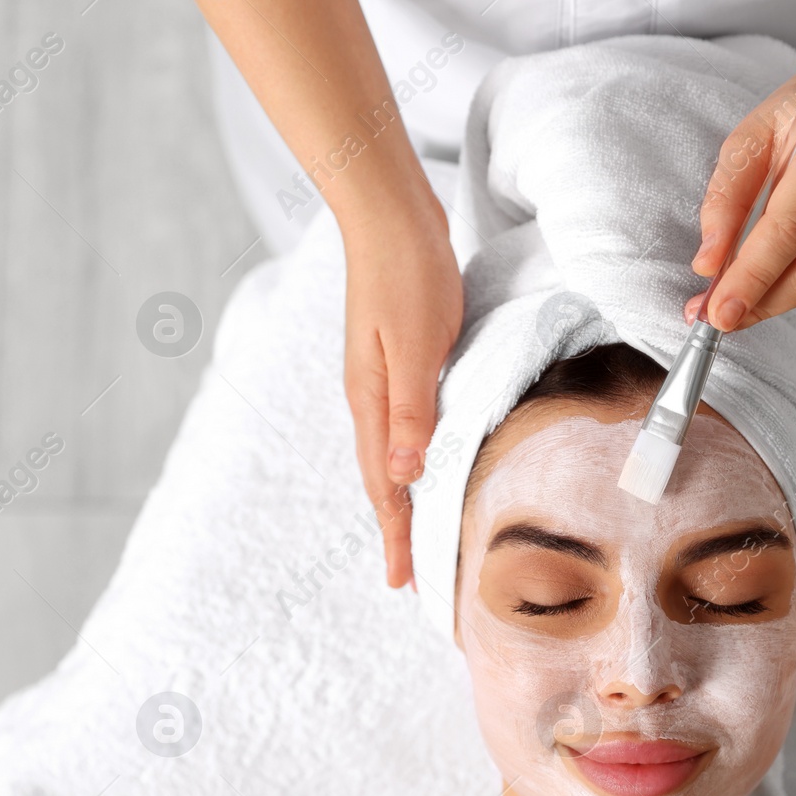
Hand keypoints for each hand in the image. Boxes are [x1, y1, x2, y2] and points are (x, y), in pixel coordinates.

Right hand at [341, 196, 463, 589]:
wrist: (391, 214)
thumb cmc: (407, 272)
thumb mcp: (416, 343)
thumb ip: (413, 408)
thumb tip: (404, 472)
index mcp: (372, 400)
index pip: (384, 484)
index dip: (396, 534)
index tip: (403, 581)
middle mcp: (371, 397)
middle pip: (381, 478)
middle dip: (394, 528)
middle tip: (407, 577)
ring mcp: (382, 378)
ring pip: (390, 454)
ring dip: (402, 497)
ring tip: (415, 532)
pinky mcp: (400, 360)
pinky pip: (403, 426)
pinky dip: (411, 458)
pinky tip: (424, 461)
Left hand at [686, 54, 795, 330]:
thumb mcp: (753, 134)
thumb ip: (726, 196)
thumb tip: (708, 263)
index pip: (792, 225)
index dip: (753, 276)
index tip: (718, 311)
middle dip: (762, 300)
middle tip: (718, 319)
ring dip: (778, 301)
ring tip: (738, 306)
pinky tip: (776, 281)